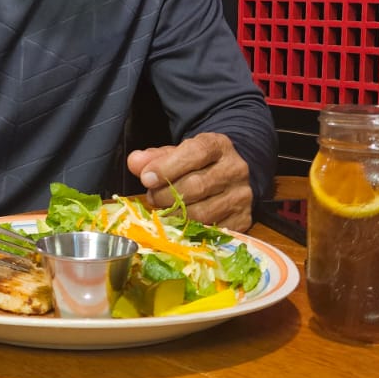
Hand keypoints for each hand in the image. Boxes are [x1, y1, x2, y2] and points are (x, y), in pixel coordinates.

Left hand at [126, 132, 253, 231]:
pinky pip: (212, 231)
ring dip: (176, 215)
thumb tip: (135, 162)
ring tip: (164, 211)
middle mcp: (235, 169)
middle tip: (152, 197)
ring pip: (203, 213)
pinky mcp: (243, 220)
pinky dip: (190, 231)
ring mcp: (241, 196)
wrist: (230, 177)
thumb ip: (154, 158)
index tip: (146, 178)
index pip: (196, 153)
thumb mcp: (177, 154)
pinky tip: (180, 224)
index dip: (168, 167)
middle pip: (197, 185)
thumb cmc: (198, 165)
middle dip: (166, 195)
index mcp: (219, 146)